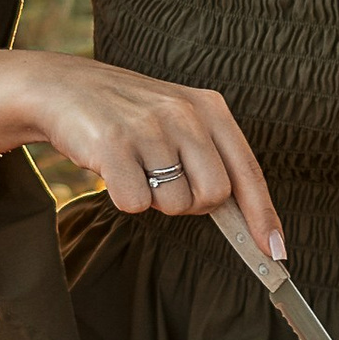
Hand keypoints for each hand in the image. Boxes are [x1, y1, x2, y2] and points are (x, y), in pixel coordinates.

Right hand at [9, 52, 283, 254]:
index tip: (276, 252)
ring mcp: (149, 127)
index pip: (248, 172)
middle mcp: (185, 113)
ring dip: (153, 199)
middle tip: (163, 180)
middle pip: (214, 196)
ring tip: (134, 166)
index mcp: (209, 107)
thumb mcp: (179, 121)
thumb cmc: (128, 116)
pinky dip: (123, 197)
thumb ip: (213, 160)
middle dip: (190, 202)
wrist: (62, 88)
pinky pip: (135, 204)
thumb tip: (249, 222)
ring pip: (174, 204)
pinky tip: (112, 168)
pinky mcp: (113, 144)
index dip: (264, 216)